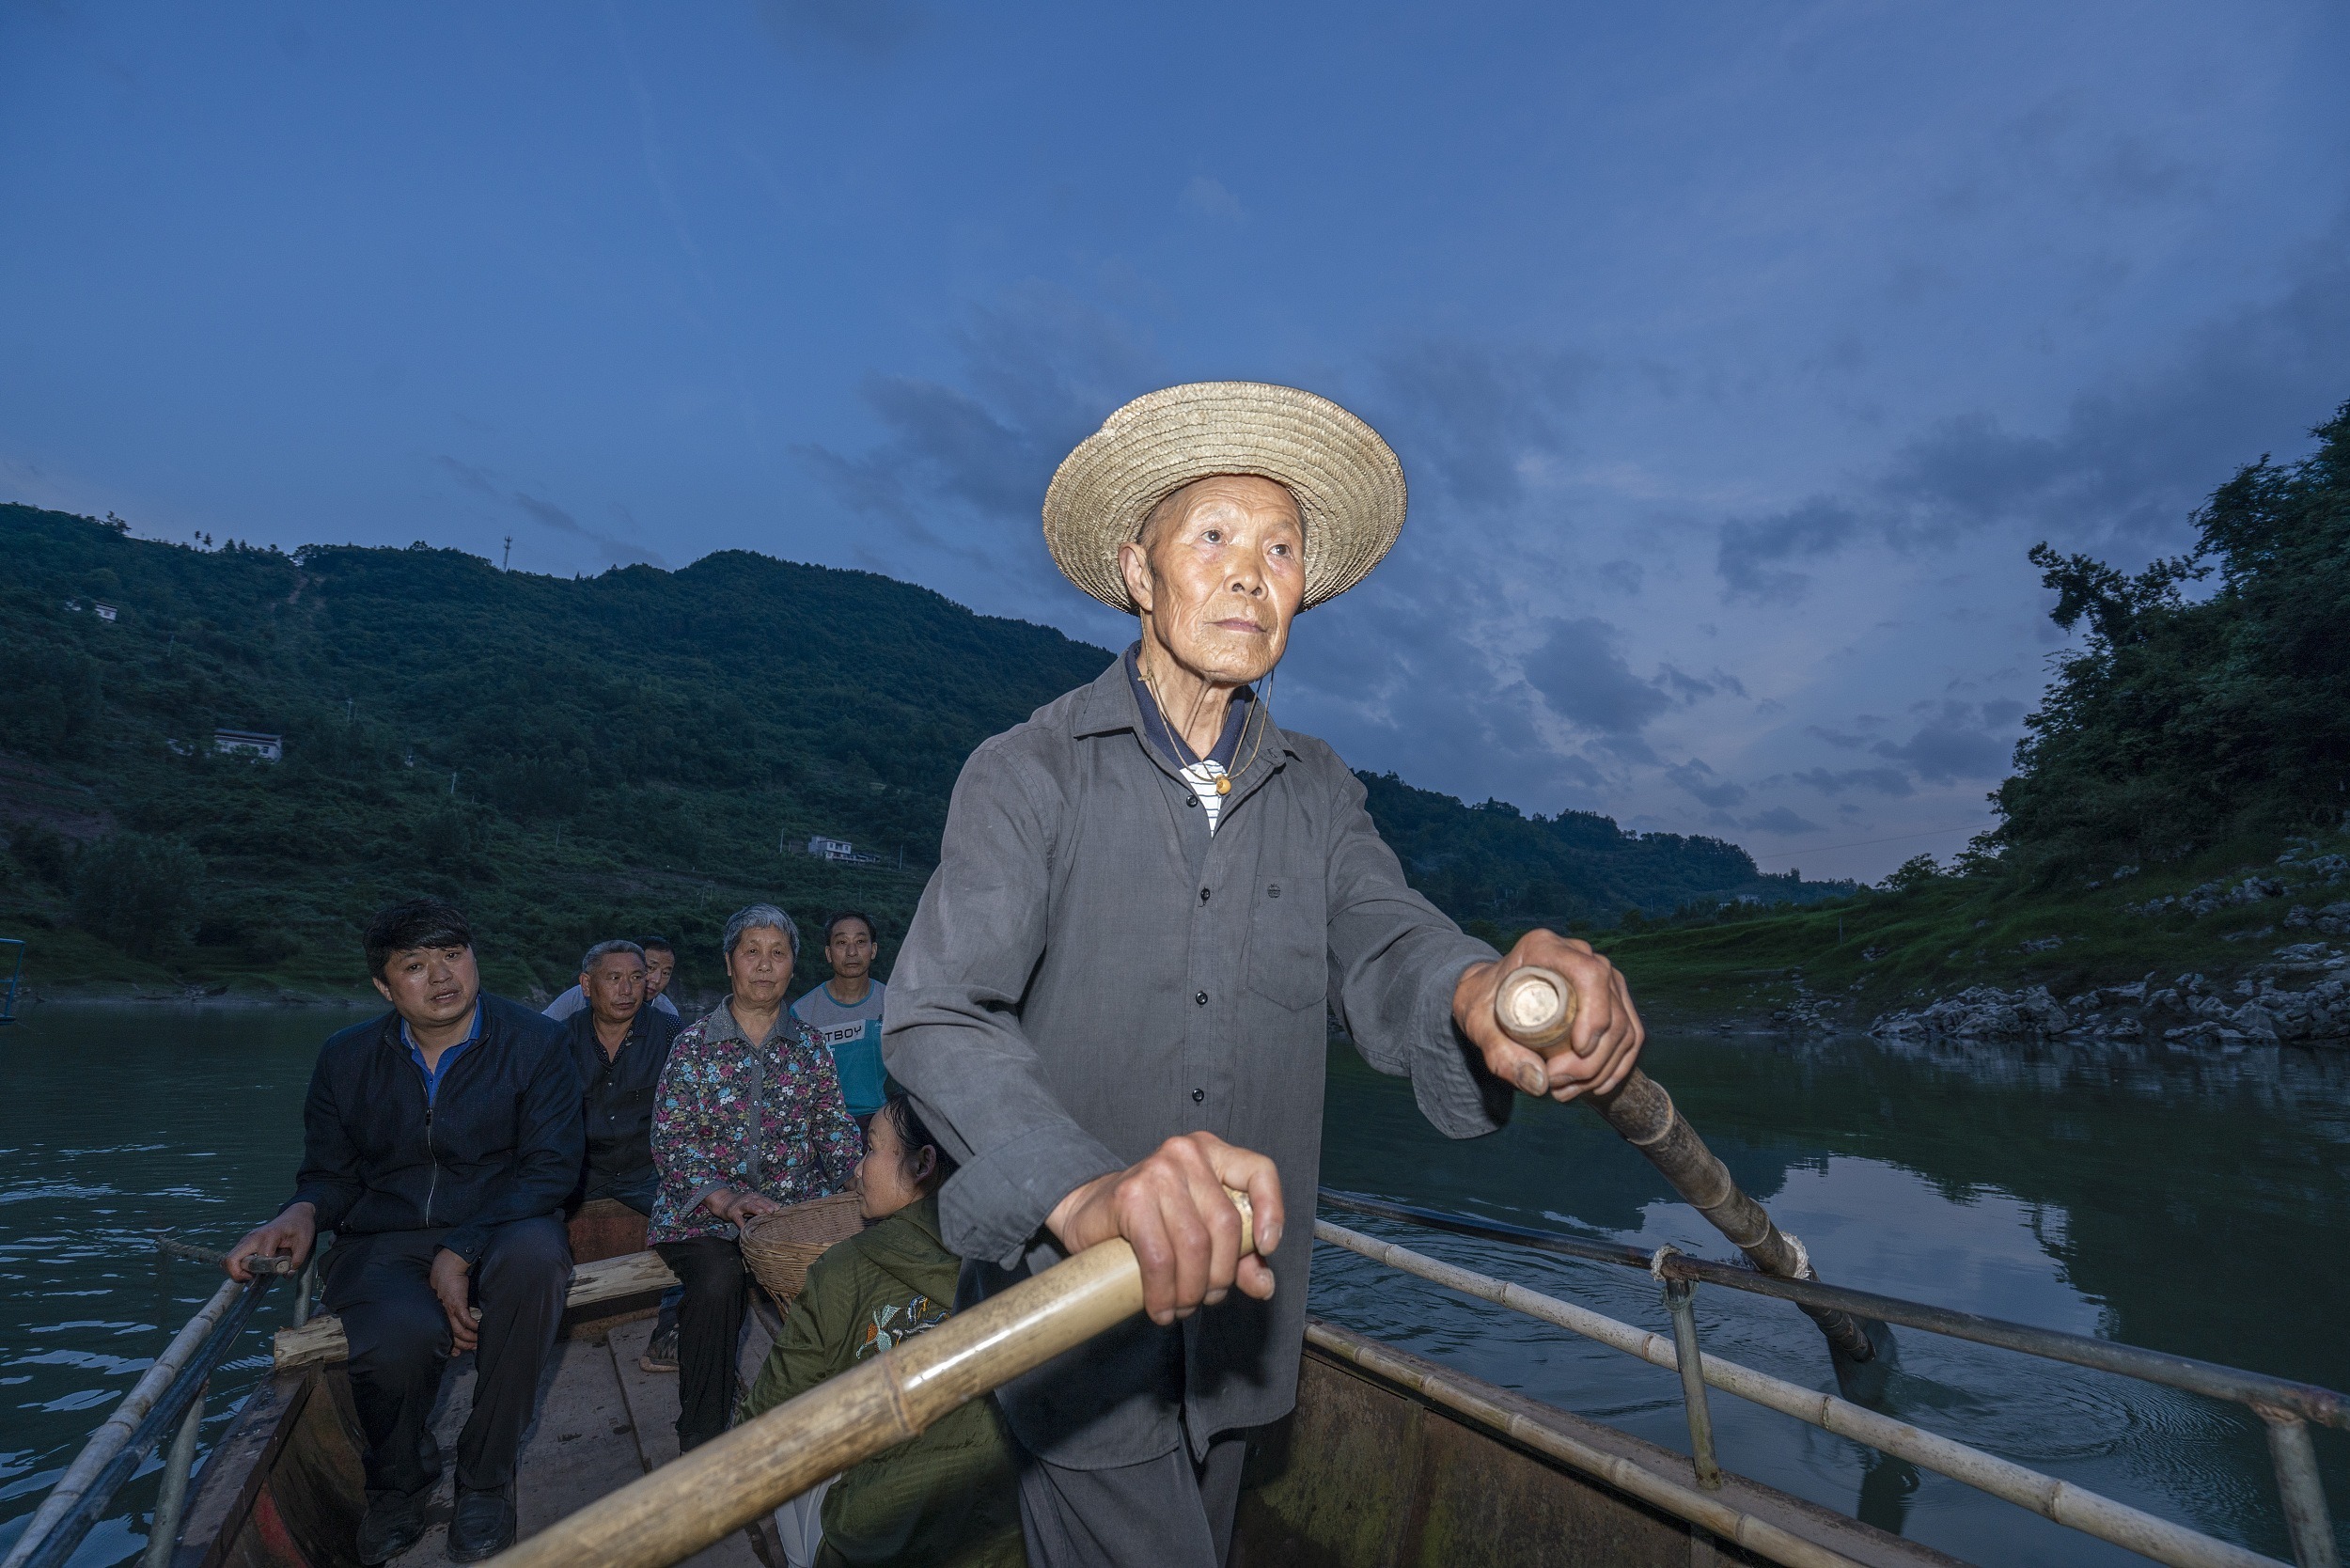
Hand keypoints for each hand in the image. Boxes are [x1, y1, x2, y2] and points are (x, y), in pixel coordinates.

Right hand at [225, 1203, 315, 1281]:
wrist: (295, 1215)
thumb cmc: (300, 1227)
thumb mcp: (305, 1243)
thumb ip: (297, 1261)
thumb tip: (286, 1275)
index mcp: (269, 1235)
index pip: (260, 1258)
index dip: (266, 1270)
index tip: (274, 1272)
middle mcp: (253, 1237)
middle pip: (232, 1259)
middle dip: (239, 1274)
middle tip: (253, 1278)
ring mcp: (246, 1239)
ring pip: (230, 1259)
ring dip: (238, 1271)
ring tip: (253, 1275)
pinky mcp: (245, 1243)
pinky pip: (234, 1258)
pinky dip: (238, 1268)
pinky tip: (251, 1271)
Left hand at [430, 1248, 479, 1354]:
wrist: (447, 1266)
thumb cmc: (447, 1279)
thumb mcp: (445, 1296)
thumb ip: (449, 1307)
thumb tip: (459, 1315)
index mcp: (439, 1314)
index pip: (445, 1335)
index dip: (451, 1346)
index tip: (458, 1353)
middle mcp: (442, 1315)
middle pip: (452, 1337)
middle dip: (463, 1345)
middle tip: (473, 1347)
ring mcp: (448, 1309)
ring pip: (459, 1331)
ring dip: (470, 1338)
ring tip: (479, 1339)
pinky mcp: (457, 1303)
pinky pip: (466, 1320)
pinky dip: (473, 1326)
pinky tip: (479, 1328)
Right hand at [709, 1189, 780, 1225]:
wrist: (724, 1202)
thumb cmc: (743, 1204)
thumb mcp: (753, 1203)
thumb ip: (763, 1206)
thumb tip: (776, 1213)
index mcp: (755, 1197)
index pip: (765, 1199)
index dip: (772, 1203)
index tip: (779, 1209)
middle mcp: (748, 1199)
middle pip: (758, 1201)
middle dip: (766, 1205)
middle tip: (772, 1211)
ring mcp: (740, 1205)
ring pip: (749, 1206)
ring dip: (755, 1209)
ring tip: (761, 1213)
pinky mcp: (732, 1212)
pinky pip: (738, 1218)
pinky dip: (742, 1223)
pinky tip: (746, 1228)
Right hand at [1045, 1133, 1283, 1327]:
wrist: (1088, 1212)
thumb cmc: (1152, 1221)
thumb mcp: (1203, 1232)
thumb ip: (1238, 1254)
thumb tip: (1265, 1286)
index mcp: (1214, 1153)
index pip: (1260, 1171)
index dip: (1272, 1211)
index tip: (1265, 1248)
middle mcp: (1186, 1154)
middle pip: (1225, 1224)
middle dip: (1220, 1275)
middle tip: (1205, 1299)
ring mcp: (1157, 1171)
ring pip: (1194, 1244)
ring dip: (1191, 1290)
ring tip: (1182, 1307)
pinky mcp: (1129, 1196)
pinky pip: (1160, 1256)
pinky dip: (1163, 1292)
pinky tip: (1161, 1309)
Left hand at [1453, 929, 1644, 1102]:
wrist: (1490, 999)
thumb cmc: (1482, 1004)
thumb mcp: (1477, 1025)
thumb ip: (1500, 1053)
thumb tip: (1540, 1083)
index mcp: (1545, 948)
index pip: (1589, 974)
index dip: (1595, 1013)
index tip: (1579, 1050)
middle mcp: (1581, 956)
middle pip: (1612, 1007)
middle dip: (1592, 1058)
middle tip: (1556, 1084)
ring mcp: (1602, 978)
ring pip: (1625, 1027)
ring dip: (1602, 1069)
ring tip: (1564, 1090)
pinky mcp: (1613, 1001)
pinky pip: (1630, 1036)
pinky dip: (1616, 1067)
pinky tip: (1594, 1087)